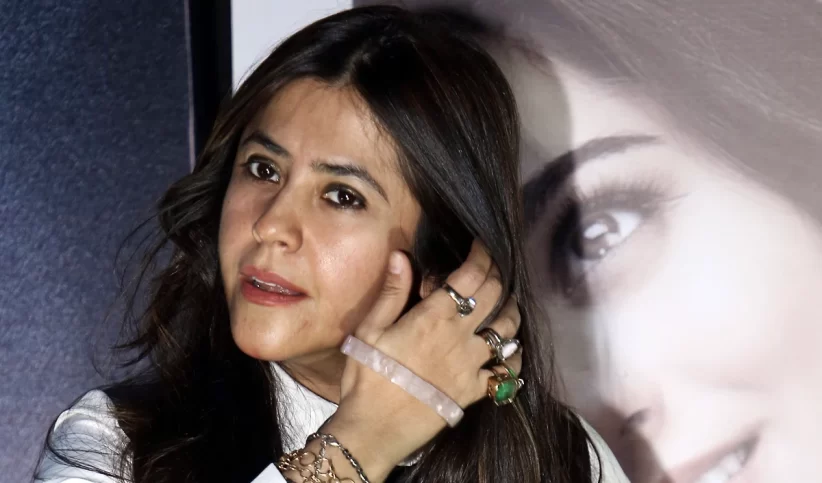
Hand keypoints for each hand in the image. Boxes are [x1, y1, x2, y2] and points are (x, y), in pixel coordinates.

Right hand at [320, 240, 521, 481]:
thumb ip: (391, 292)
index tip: (482, 246)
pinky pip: (506, 372)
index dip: (482, 256)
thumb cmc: (367, 378)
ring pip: (507, 330)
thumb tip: (402, 256)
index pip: (470, 276)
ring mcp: (471, 365)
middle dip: (498, 275)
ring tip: (507, 302)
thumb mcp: (368, 330)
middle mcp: (459, 337)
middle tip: (494, 267)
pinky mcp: (474, 391)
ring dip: (511, 310)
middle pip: (494, 296)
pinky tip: (510, 349)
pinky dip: (512, 356)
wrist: (374, 430)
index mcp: (433, 317)